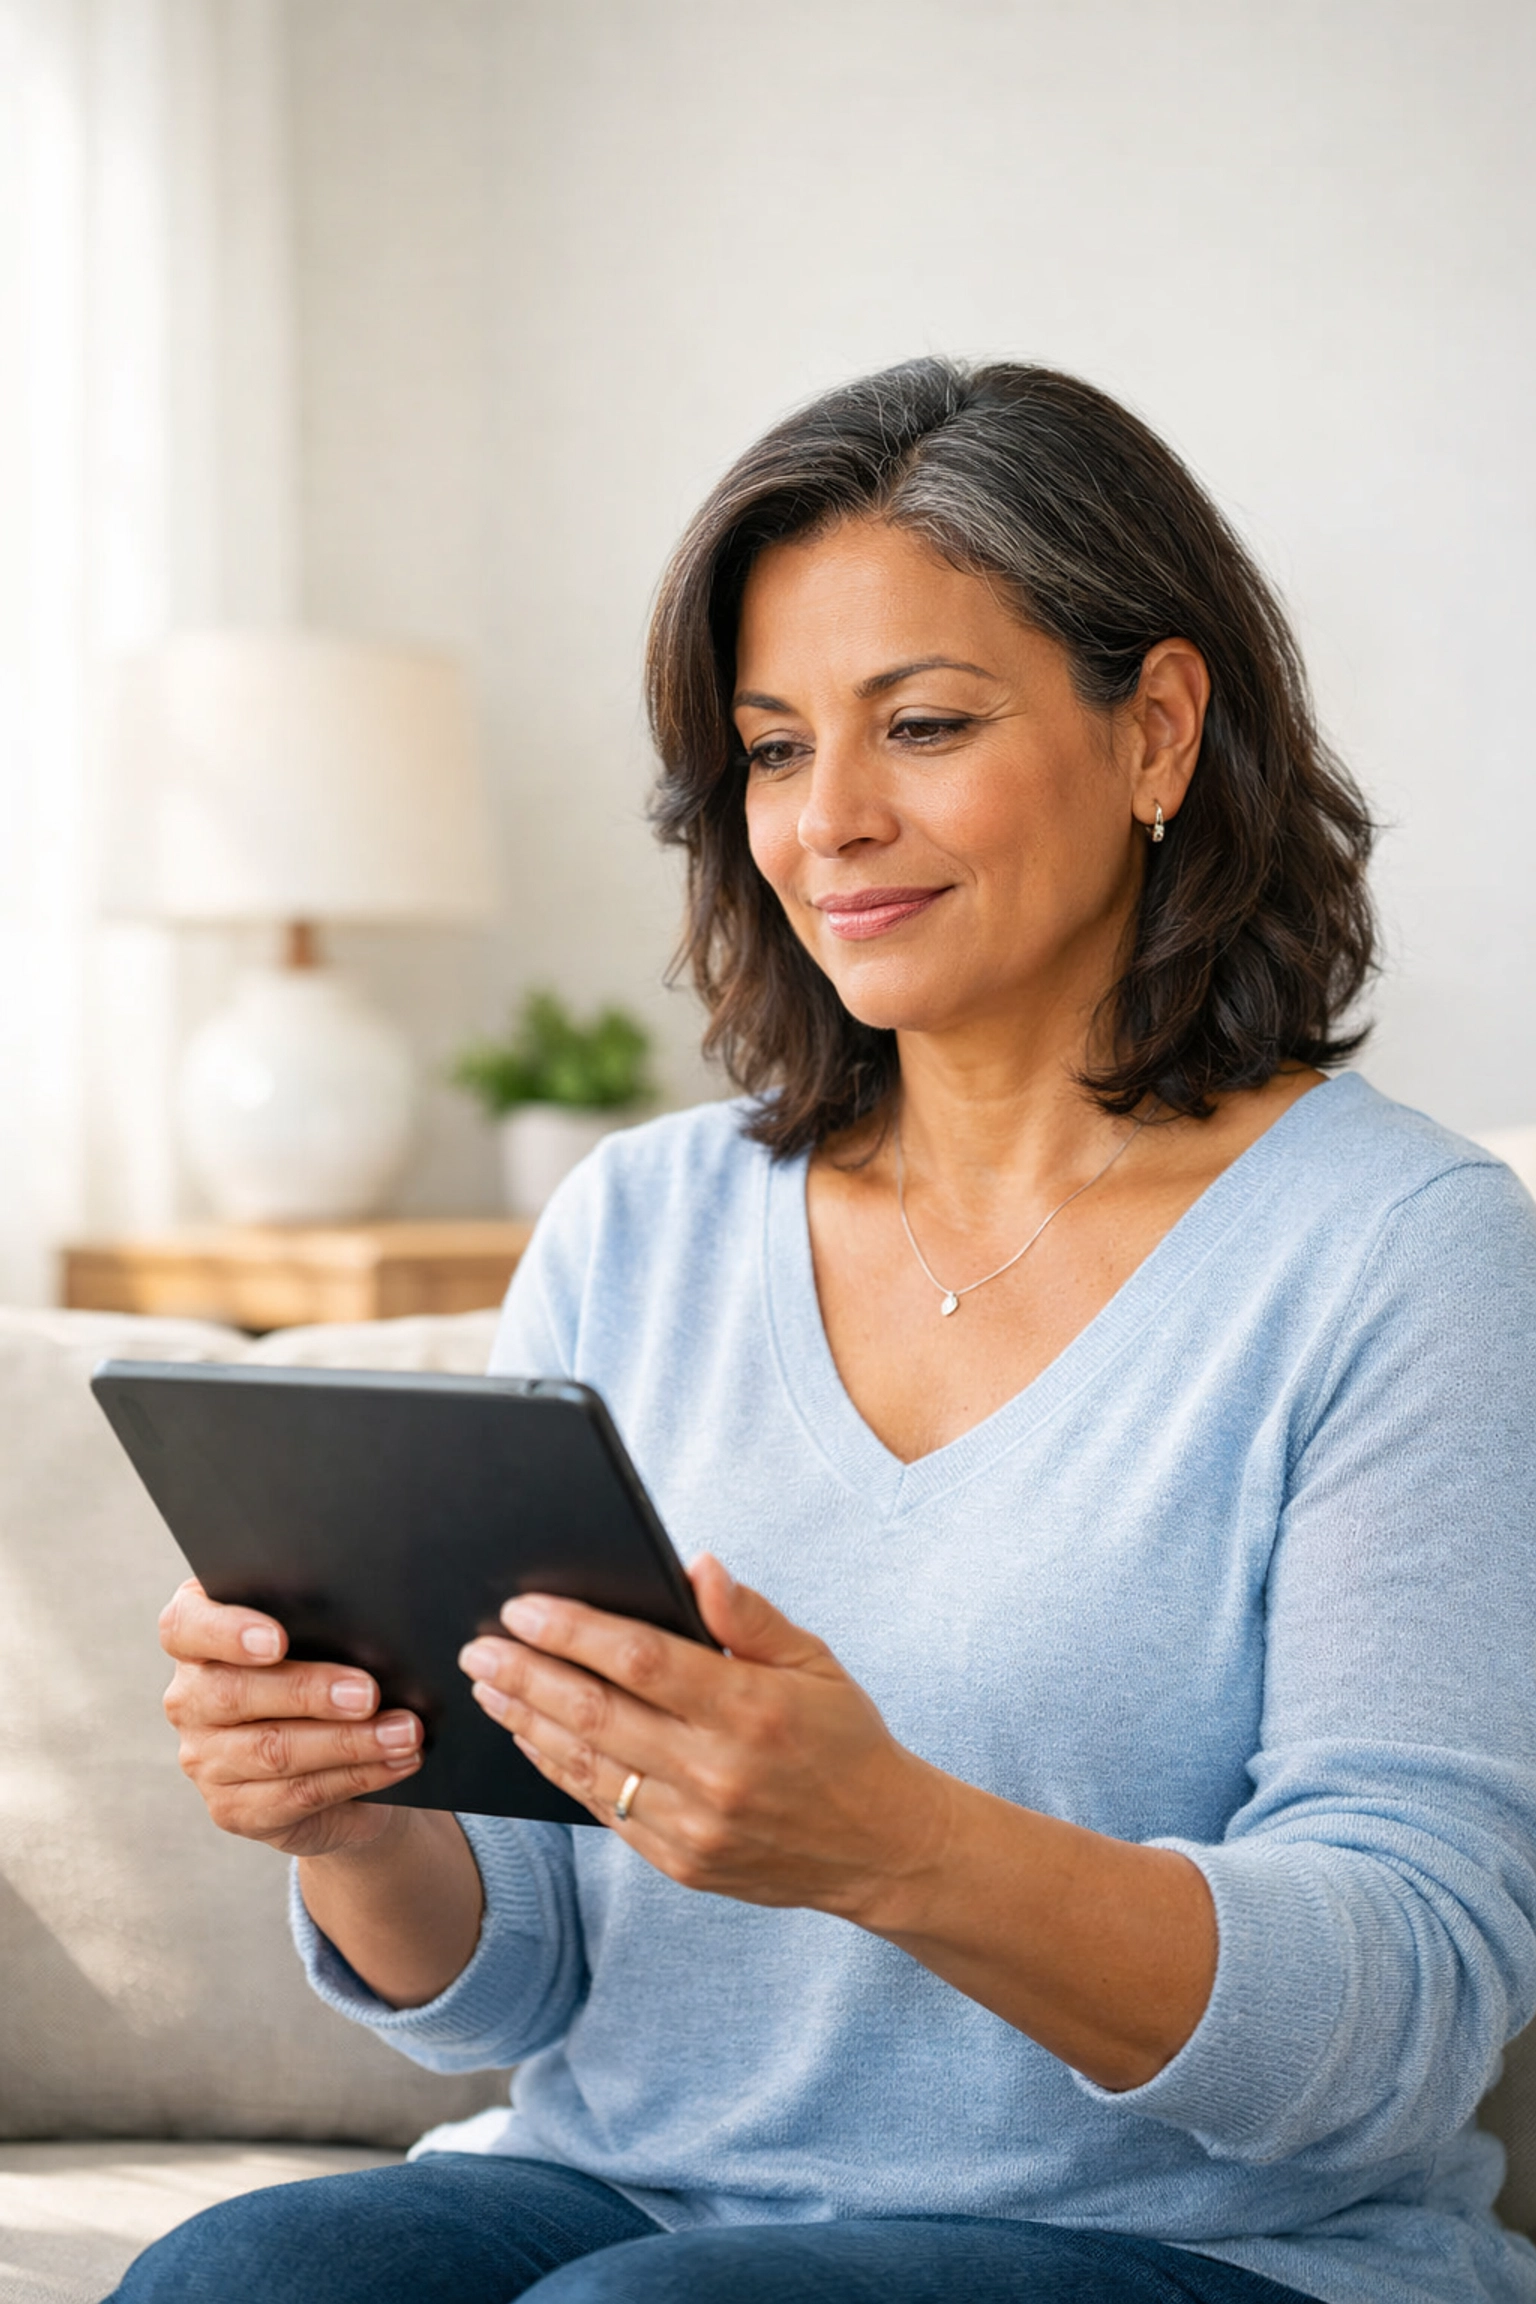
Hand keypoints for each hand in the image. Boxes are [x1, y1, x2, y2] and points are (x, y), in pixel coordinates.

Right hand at [160, 1578, 423, 1858]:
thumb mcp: (322, 1640)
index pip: (185, 1627)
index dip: (227, 1631)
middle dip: (309, 1692)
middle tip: (367, 1694)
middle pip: (235, 1693)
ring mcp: (205, 1759)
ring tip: (404, 1732)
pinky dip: (356, 1776)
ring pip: (273, 1750)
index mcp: (198, 1640)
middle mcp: (188, 1698)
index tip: (277, 1639)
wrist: (337, 1758)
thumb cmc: (328, 1673)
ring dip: (348, 1742)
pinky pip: (296, 1795)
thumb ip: (323, 1624)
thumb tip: (370, 1627)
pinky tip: (396, 1762)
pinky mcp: (232, 1808)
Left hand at [457, 1555, 951, 1918]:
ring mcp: (694, 1826)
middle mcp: (717, 1772)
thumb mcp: (817, 1661)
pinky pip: (603, 1811)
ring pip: (587, 1767)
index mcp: (752, 1710)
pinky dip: (559, 1771)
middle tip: (478, 1648)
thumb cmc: (844, 1738)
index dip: (574, 1631)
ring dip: (528, 1723)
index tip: (524, 1608)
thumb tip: (696, 1567)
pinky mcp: (680, 1864)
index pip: (642, 1660)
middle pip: (596, 1714)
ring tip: (488, 1689)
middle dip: (526, 1676)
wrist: (881, 1847)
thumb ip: (752, 1615)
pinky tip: (534, 1738)